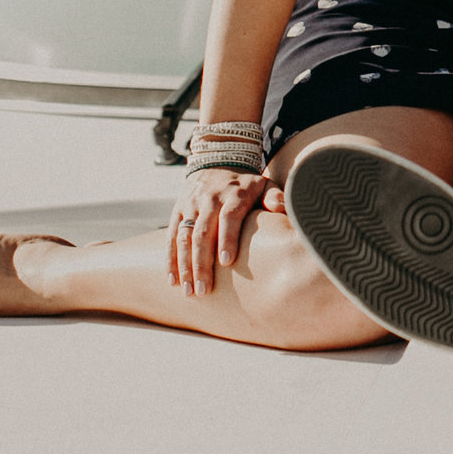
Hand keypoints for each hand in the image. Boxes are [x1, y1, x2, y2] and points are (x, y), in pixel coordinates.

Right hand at [169, 166, 269, 295]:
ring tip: (189, 291)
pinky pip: (171, 236)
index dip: (227, 238)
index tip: (226, 261)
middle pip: (202, 232)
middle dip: (201, 263)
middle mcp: (209, 199)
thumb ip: (275, 197)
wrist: (218, 161)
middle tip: (204, 290)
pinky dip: (170, 259)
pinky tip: (173, 280)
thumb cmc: (246, 185)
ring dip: (184, 265)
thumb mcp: (264, 185)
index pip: (228, 216)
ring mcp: (191, 205)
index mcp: (234, 194)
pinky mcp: (178, 210)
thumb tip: (282, 208)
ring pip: (184, 237)